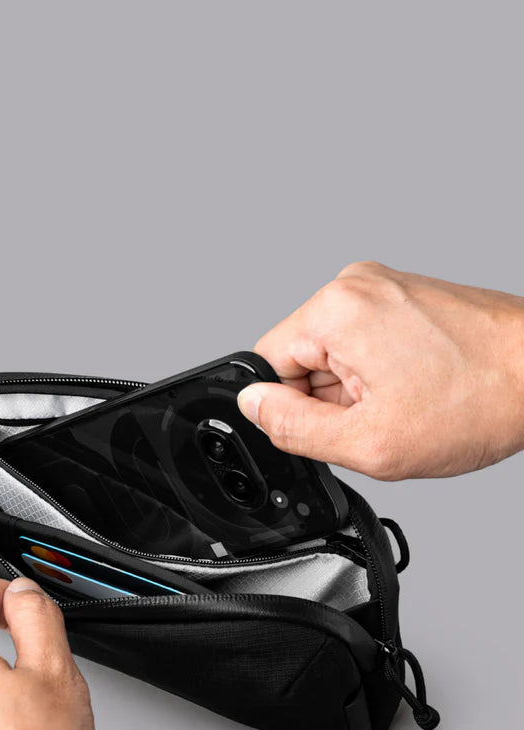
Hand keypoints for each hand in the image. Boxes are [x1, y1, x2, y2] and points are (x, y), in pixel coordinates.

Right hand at [237, 262, 523, 478]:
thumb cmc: (480, 400)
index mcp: (335, 311)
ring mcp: (384, 288)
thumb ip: (294, 428)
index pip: (265, 365)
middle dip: (330, 399)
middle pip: (300, 359)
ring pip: (334, 356)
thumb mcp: (370, 441)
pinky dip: (382, 375)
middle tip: (381, 417)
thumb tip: (252, 407)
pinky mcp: (406, 297)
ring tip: (408, 400)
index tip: (336, 425)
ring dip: (358, 389)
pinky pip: (365, 345)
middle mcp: (355, 286)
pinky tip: (419, 387)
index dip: (290, 409)